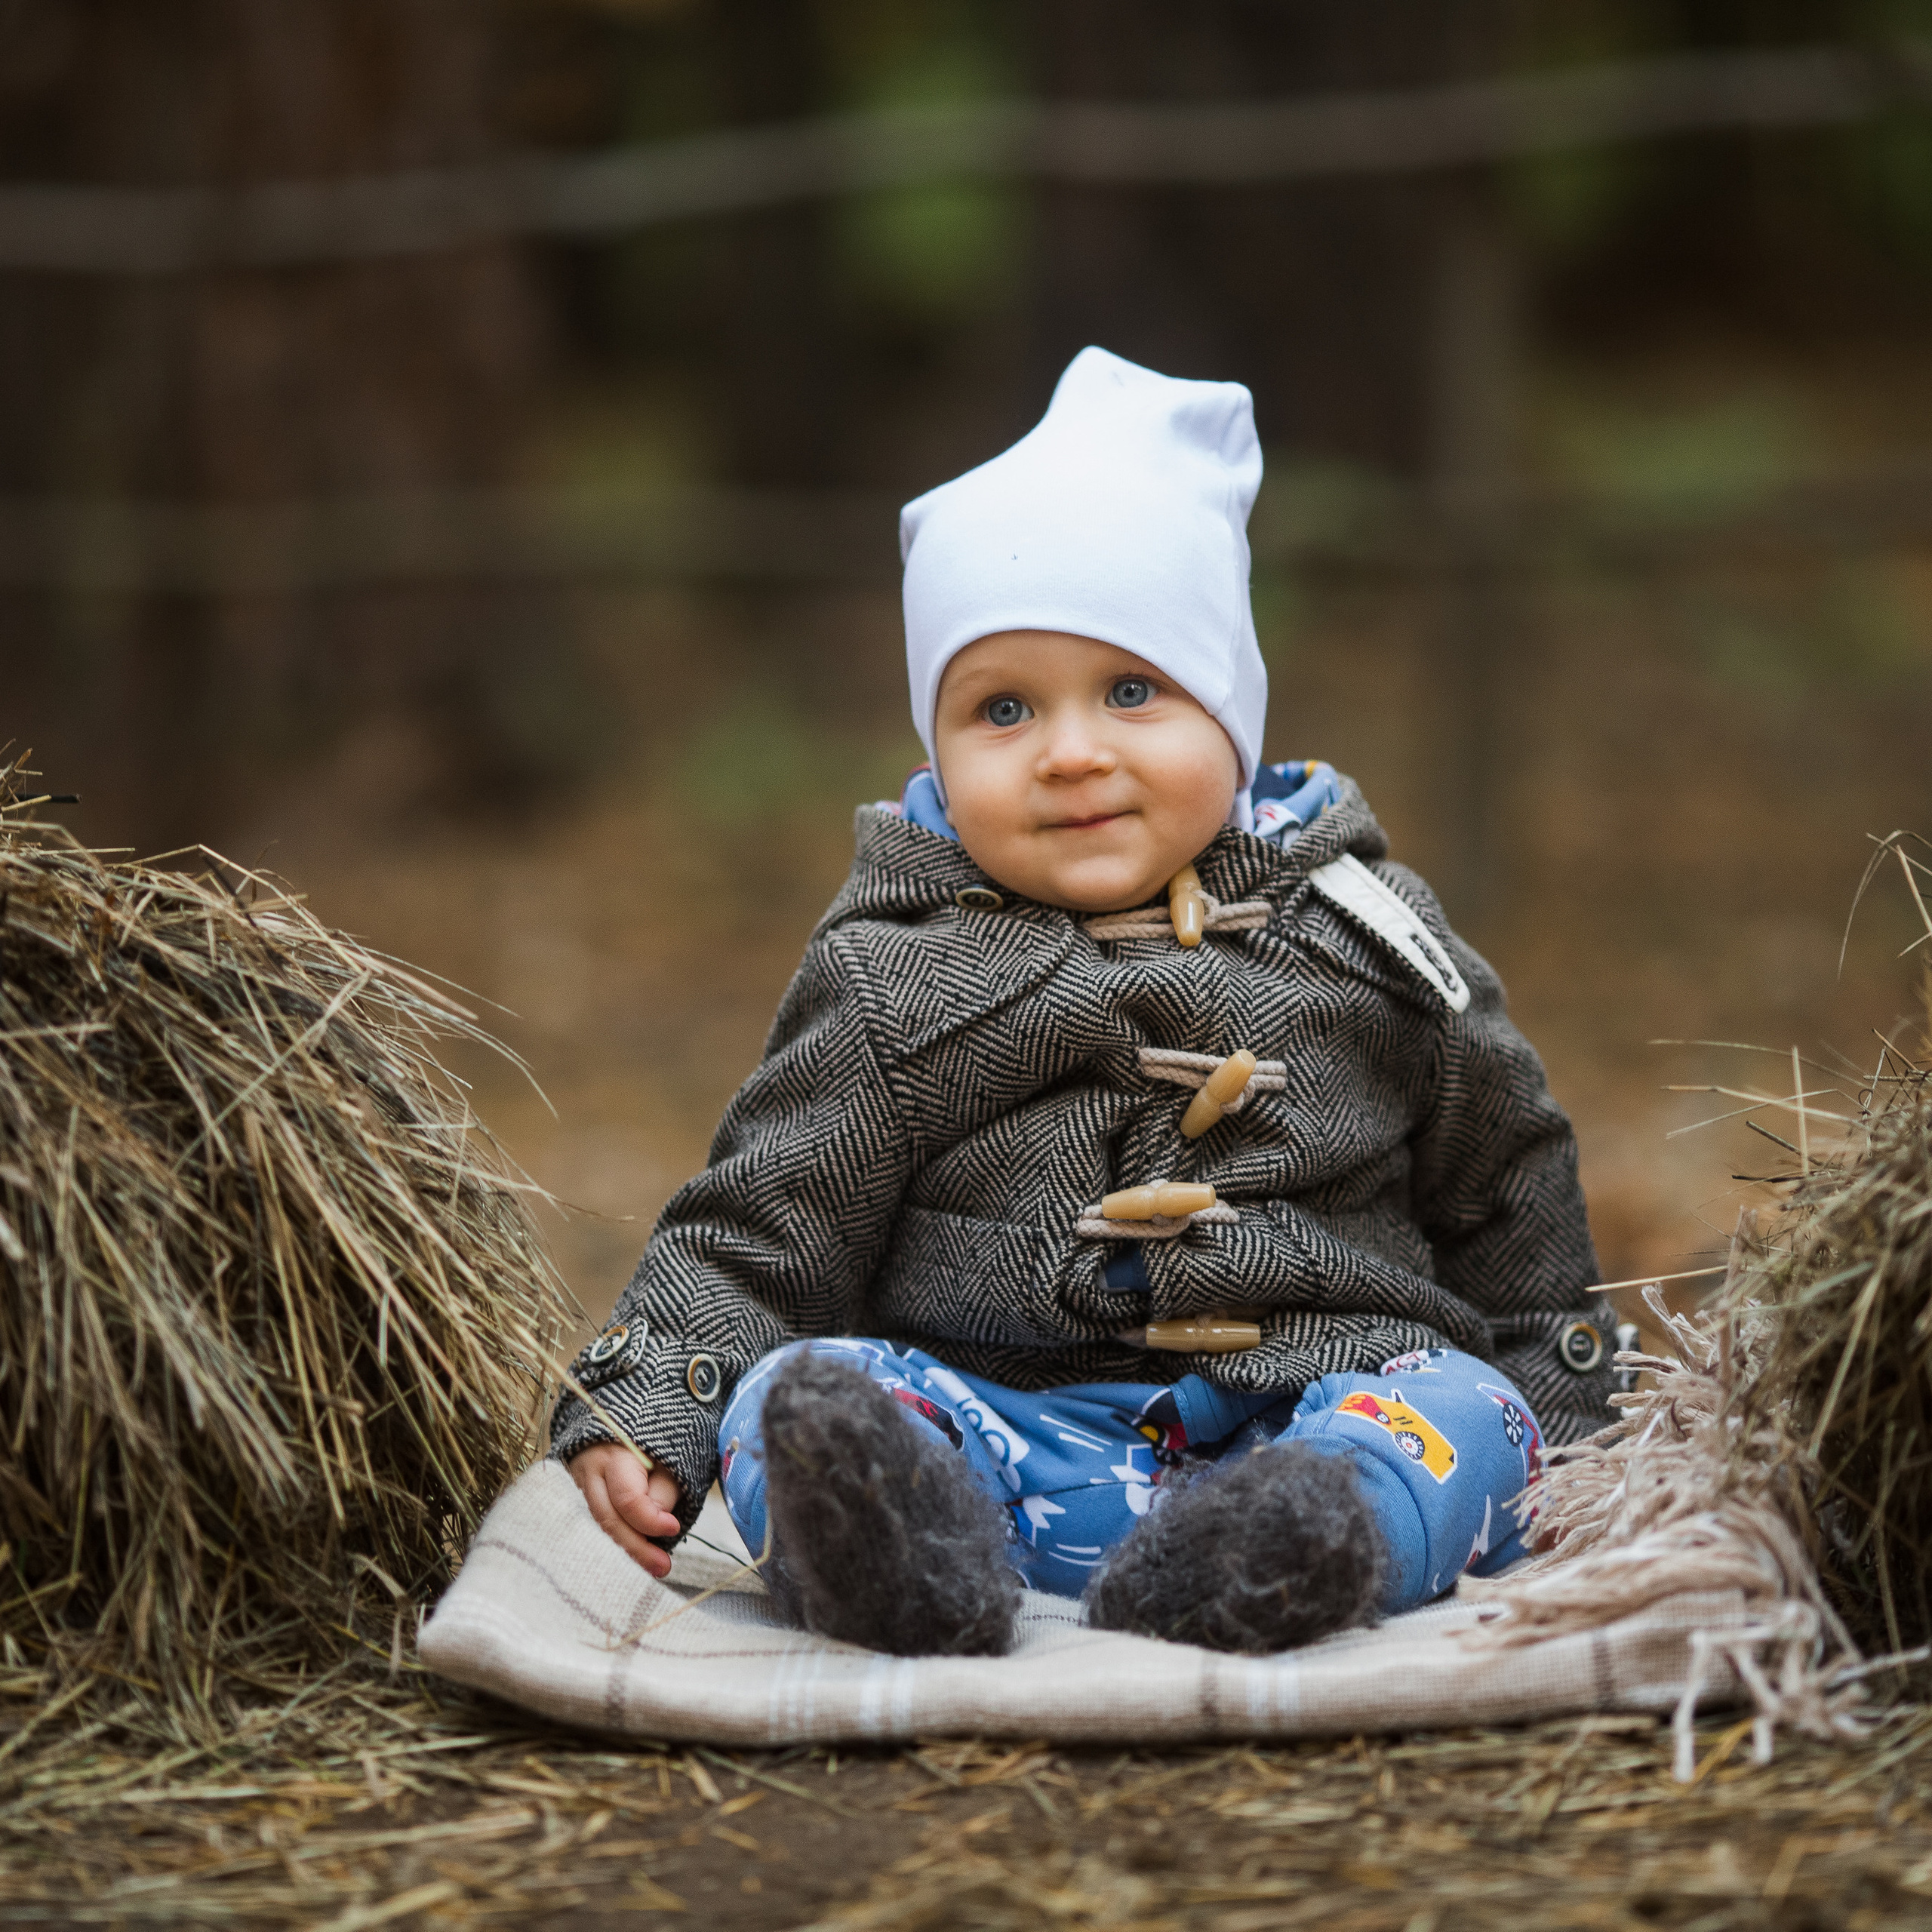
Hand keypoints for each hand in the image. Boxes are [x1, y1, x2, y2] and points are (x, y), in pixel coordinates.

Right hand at [568, 1443, 682, 1577]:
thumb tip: (656, 1524)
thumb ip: (663, 1490)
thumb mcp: (667, 1458)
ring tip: (650, 1567)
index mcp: (614, 1457)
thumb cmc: (650, 1447)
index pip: (627, 1498)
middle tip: (663, 1567)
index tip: (673, 1527)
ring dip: (622, 1552)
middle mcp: (589, 1474)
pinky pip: (590, 1529)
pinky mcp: (574, 1501)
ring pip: (595, 1529)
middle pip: (607, 1519)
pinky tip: (628, 1560)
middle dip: (636, 1548)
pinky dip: (610, 1545)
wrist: (618, 1431)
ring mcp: (577, 1489)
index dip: (651, 1519)